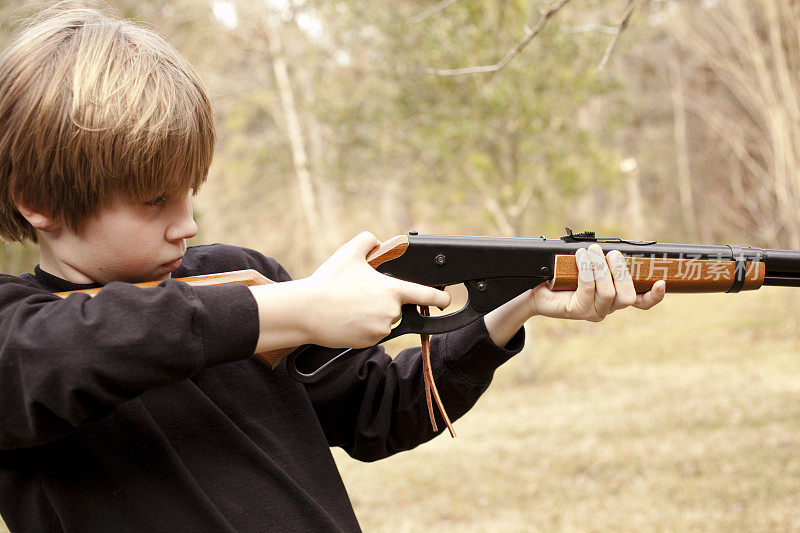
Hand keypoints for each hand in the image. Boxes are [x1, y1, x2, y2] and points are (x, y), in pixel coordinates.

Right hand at [300, 232, 450, 347]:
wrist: (307, 311)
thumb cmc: (328, 282)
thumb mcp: (350, 252)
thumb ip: (369, 240)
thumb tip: (378, 241)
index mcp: (392, 290)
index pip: (426, 295)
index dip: (440, 298)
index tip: (446, 300)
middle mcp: (391, 312)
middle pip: (398, 308)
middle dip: (385, 302)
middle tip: (361, 295)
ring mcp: (380, 329)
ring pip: (384, 321)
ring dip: (373, 315)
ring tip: (351, 306)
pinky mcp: (368, 342)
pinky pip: (372, 334)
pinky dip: (363, 327)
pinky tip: (348, 318)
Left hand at [529, 243, 664, 320]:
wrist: (537, 287)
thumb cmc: (564, 273)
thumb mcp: (588, 264)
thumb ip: (605, 261)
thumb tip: (615, 249)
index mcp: (616, 297)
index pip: (641, 302)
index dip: (653, 296)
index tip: (661, 282)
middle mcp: (607, 308)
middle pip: (627, 296)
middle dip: (620, 271)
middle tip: (609, 253)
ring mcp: (593, 311)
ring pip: (609, 293)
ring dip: (601, 268)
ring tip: (591, 251)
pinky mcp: (578, 310)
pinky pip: (589, 290)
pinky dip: (587, 270)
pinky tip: (581, 257)